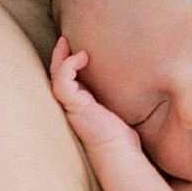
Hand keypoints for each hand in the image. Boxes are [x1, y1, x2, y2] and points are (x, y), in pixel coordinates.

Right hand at [49, 37, 140, 159]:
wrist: (119, 151)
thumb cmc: (120, 133)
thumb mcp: (117, 107)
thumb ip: (115, 93)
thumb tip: (136, 77)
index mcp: (78, 104)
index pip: (66, 80)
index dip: (66, 62)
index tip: (75, 47)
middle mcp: (70, 105)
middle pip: (56, 76)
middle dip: (58, 56)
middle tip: (64, 38)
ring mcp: (70, 106)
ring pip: (56, 77)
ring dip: (60, 58)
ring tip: (67, 42)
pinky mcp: (74, 106)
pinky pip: (63, 82)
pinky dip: (68, 66)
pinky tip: (82, 57)